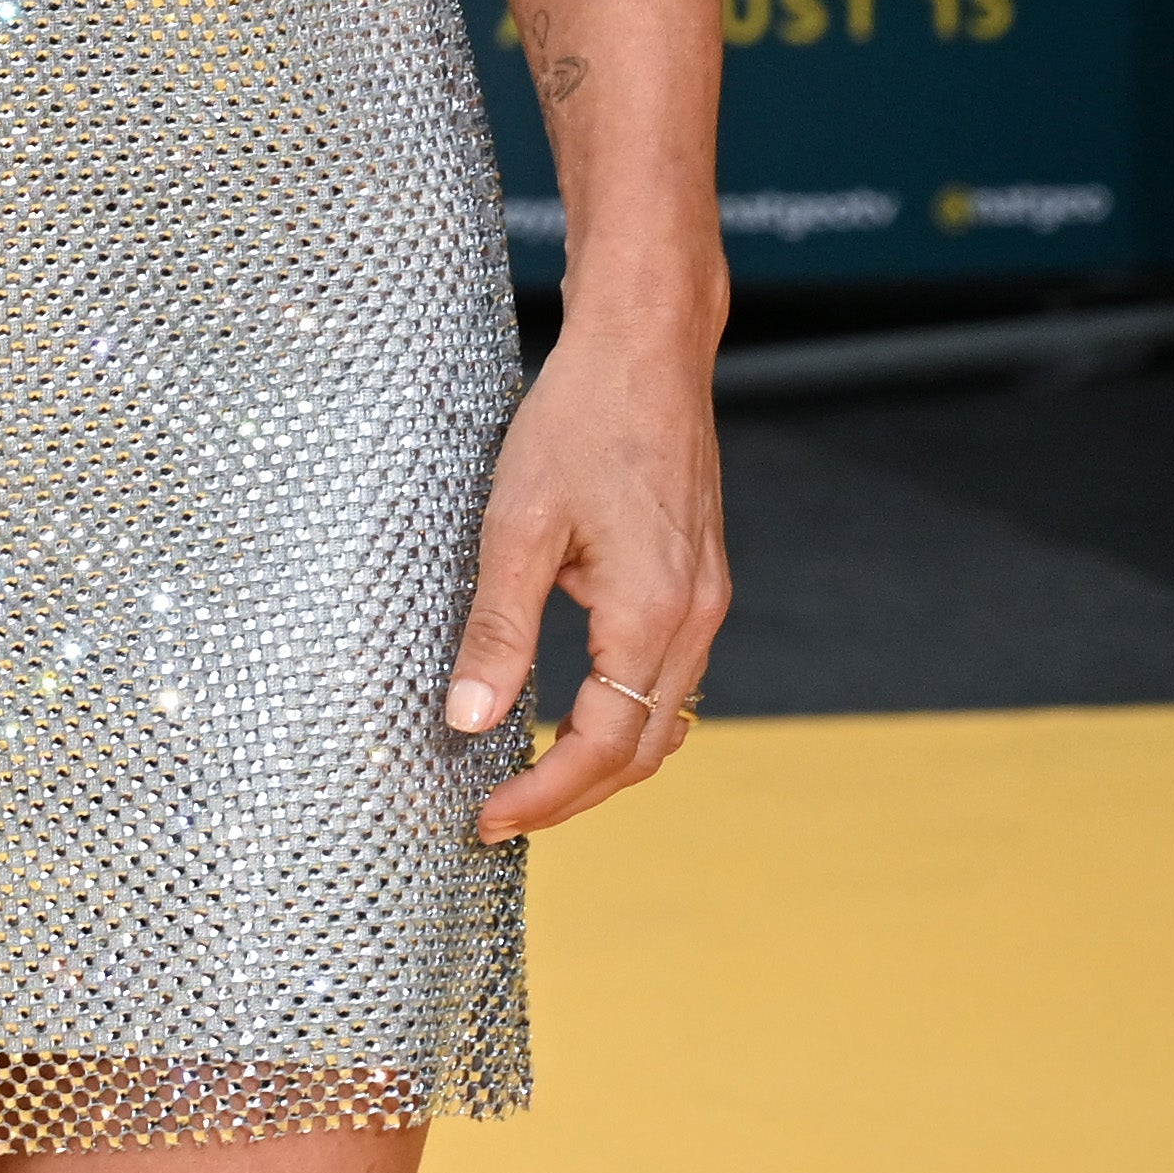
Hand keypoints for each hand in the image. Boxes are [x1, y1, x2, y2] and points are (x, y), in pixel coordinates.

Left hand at [445, 294, 728, 842]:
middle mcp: (694, 619)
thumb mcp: (517, 524)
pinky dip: (626, 714)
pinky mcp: (697, 582)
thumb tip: (469, 719)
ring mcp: (704, 601)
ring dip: (603, 760)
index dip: (547, 794)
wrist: (646, 353)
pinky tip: (575, 711)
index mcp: (652, 613)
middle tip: (501, 815)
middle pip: (644, 749)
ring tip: (529, 777)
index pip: (605, 744)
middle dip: (575, 794)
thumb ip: (498, 628)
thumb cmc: (579, 423)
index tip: (489, 820)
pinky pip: (669, 677)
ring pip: (665, 720)